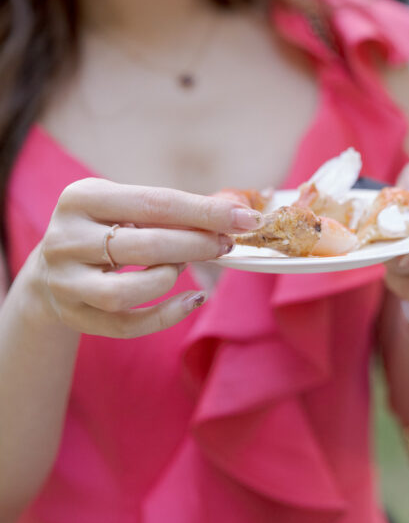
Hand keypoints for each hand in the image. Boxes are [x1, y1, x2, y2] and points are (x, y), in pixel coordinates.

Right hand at [25, 178, 262, 337]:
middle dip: (197, 245)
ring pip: (129, 291)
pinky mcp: (73, 316)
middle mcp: (66, 238)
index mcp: (81, 198)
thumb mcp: (123, 206)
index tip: (246, 218)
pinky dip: (166, 316)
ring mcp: (66, 281)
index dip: (205, 212)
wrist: (49, 270)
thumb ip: (169, 210)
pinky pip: (126, 324)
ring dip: (171, 277)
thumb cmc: (104, 228)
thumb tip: (233, 215)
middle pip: (146, 246)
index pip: (155, 203)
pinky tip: (192, 300)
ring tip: (184, 264)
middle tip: (225, 244)